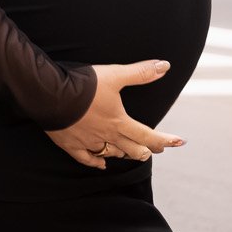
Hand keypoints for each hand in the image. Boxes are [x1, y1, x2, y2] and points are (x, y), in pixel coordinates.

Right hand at [45, 61, 185, 170]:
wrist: (52, 95)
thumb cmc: (85, 86)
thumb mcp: (115, 75)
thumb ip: (140, 73)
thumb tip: (165, 66)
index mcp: (119, 122)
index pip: (148, 136)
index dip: (165, 140)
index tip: (179, 142)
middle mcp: (107, 136)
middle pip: (132, 149)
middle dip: (146, 150)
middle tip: (155, 150)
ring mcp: (88, 142)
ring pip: (112, 154)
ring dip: (124, 154)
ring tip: (133, 153)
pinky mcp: (71, 144)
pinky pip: (87, 159)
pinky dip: (96, 163)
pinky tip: (101, 165)